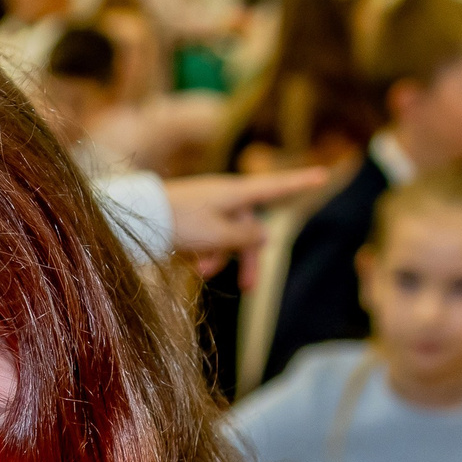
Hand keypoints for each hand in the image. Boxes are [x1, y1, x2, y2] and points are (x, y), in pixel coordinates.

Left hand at [163, 167, 330, 279]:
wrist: (137, 219)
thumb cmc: (181, 223)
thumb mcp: (221, 235)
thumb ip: (247, 238)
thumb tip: (264, 235)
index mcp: (237, 193)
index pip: (277, 187)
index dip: (300, 184)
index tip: (323, 174)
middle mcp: (225, 196)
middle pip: (249, 227)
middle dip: (248, 257)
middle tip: (248, 288)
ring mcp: (207, 206)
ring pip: (226, 236)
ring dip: (220, 258)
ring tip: (202, 272)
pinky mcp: (190, 217)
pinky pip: (207, 237)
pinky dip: (204, 252)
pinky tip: (192, 265)